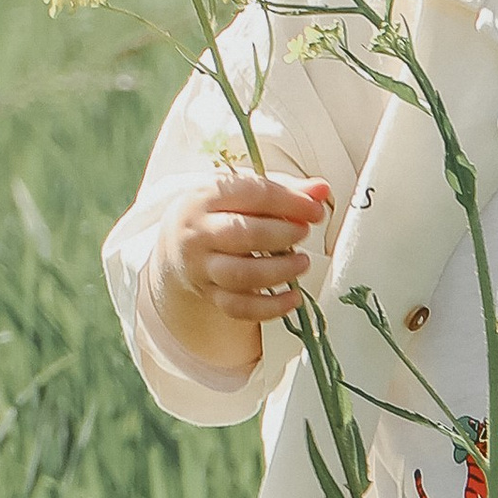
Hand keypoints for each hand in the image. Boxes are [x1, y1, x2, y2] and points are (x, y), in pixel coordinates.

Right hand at [149, 173, 330, 370]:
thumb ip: (285, 188)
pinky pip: (239, 308)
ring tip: (302, 262)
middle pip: (242, 234)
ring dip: (279, 271)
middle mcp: (199, 232)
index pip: (251, 194)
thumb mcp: (244, 190)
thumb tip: (321, 190)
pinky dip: (270, 308)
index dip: (289, 201)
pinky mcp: (208, 294)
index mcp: (207, 196)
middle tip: (304, 231)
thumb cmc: (219, 211)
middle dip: (282, 234)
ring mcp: (201, 267)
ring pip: (239, 275)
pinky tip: (292, 298)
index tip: (314, 209)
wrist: (177, 242)